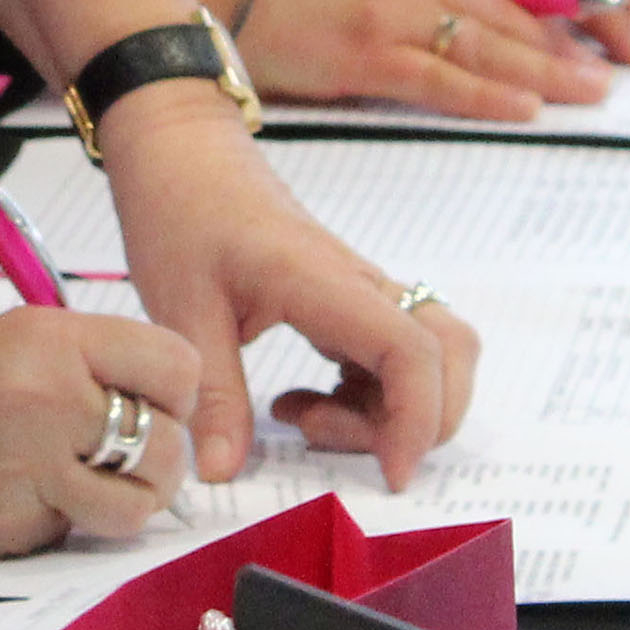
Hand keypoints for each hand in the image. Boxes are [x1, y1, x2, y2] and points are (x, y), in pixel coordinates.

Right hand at [0, 304, 202, 557]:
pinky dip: (62, 525)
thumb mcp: (19, 339)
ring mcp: (30, 468)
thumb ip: (93, 366)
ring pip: (136, 506)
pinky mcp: (10, 527)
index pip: (175, 367)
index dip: (176, 395)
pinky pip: (73, 534)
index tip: (158, 405)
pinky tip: (24, 501)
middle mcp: (51, 399)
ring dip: (126, 505)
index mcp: (56, 340)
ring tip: (90, 488)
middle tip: (130, 459)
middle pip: (166, 445)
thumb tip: (165, 408)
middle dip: (159, 461)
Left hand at [96, 89, 482, 485]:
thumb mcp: (180, 310)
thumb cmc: (180, 214)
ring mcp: (359, 290)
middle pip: (449, 352)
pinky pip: (390, 355)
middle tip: (331, 442)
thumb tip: (221, 475)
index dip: (417, 422)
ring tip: (301, 419)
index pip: (411, 351)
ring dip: (387, 409)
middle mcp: (359, 284)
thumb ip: (211, 395)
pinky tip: (300, 402)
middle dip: (420, 420)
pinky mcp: (346, 300)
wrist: (182, 152)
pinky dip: (366, 395)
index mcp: (323, 281)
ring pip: (427, 355)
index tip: (387, 477)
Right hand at [213, 0, 629, 121]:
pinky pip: (443, 80)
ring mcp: (390, 8)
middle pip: (514, 2)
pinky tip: (529, 107)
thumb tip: (494, 7)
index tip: (609, 9)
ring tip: (593, 90)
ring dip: (550, 70)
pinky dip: (492, 95)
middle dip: (573, 36)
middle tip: (618, 62)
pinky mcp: (365, 55)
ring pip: (490, 42)